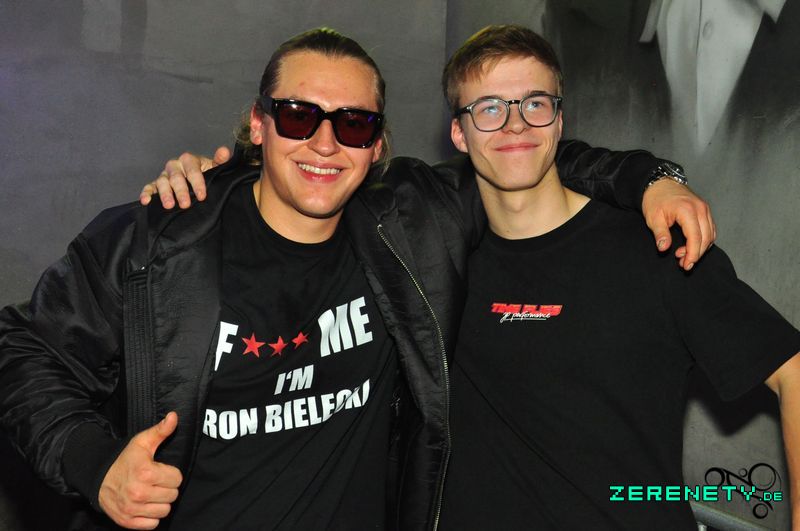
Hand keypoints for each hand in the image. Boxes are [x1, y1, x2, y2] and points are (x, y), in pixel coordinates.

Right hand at [98, 412, 182, 529]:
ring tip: (151, 492)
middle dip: (167, 487)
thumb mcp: (142, 442)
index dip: (171, 474)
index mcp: (146, 473)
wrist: (99, 477)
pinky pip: (152, 524)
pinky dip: (151, 516)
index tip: (160, 470)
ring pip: (164, 511)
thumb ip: (161, 430)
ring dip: (160, 502)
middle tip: (155, 482)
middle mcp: (139, 493)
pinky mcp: (127, 521)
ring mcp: (132, 509)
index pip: (177, 479)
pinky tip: (145, 504)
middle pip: (172, 495)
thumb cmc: (124, 459)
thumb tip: (174, 416)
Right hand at [139, 146, 230, 208]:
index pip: (192, 170)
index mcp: (189, 160)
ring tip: (169, 206)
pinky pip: (149, 187)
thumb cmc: (207, 174)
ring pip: (162, 182)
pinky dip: (146, 193)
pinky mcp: (156, 184)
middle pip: (176, 177)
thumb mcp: (216, 168)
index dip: (197, 183)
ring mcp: (165, 175)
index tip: (202, 196)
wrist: (199, 182)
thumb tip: (224, 151)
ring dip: (165, 194)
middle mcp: (175, 166)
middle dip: (181, 191)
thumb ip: (220, 161)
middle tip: (185, 205)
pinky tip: (146, 201)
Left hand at [642, 179, 715, 269]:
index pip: (696, 237)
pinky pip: (710, 229)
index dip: (693, 254)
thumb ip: (660, 234)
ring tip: (684, 255)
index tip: (686, 265)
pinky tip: (691, 246)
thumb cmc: (655, 199)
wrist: (660, 183)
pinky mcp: (704, 210)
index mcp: (687, 210)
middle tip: (684, 264)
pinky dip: (703, 240)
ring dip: (700, 248)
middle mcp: (700, 209)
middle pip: (706, 238)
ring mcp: (704, 209)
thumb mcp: (653, 218)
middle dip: (696, 254)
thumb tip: (664, 248)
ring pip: (710, 234)